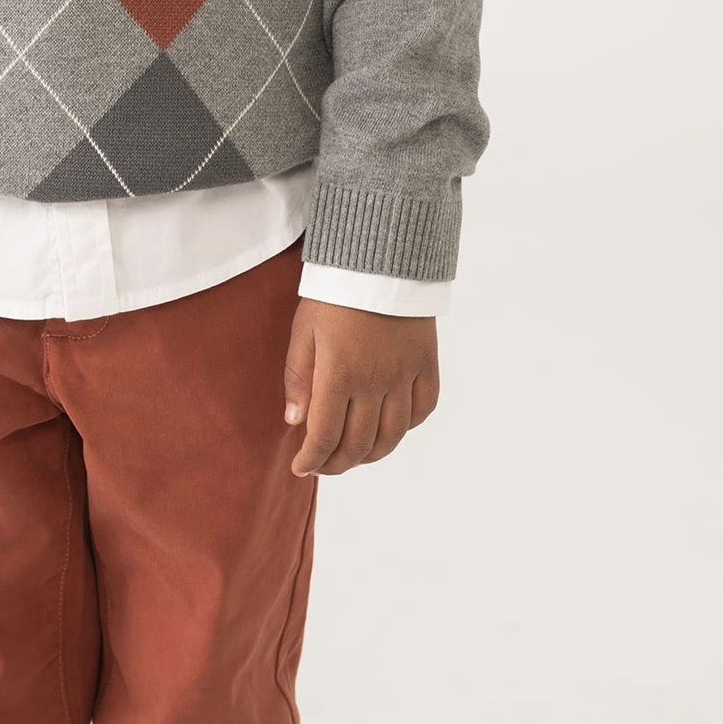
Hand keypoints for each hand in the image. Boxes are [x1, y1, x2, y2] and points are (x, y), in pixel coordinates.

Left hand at [283, 299, 438, 475]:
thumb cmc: (334, 292)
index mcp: (339, 373)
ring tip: (354, 454)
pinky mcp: (427, 363)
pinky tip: (390, 426)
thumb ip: (298, 377)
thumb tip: (295, 423)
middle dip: (337, 463)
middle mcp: (375, 381)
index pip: (325, 436)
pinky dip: (407, 426)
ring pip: (393, 436)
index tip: (300, 467)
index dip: (312, 460)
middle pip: (359, 444)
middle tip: (323, 464)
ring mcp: (405, 374)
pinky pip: (424, 408)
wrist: (380, 255)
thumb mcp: (304, 329)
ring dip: (371, 454)